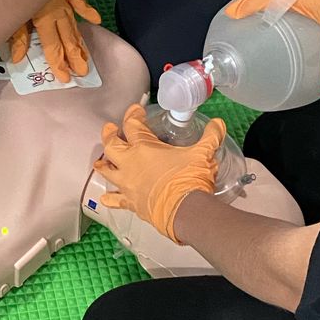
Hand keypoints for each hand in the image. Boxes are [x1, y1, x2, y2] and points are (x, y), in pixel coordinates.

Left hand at [0, 0, 100, 82]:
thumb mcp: (9, 11)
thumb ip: (17, 35)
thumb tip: (18, 58)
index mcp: (42, 16)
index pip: (52, 45)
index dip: (58, 62)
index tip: (66, 77)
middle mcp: (55, 9)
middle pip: (66, 36)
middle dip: (74, 55)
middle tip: (83, 71)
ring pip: (72, 23)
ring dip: (78, 39)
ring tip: (86, 54)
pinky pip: (76, 0)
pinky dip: (85, 9)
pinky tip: (95, 19)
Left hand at [94, 105, 227, 242]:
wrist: (185, 210)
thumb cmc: (190, 178)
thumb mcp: (203, 154)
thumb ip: (210, 137)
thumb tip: (219, 123)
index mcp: (145, 147)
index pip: (132, 125)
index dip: (133, 114)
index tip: (136, 110)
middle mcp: (131, 163)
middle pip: (112, 145)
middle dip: (109, 134)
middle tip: (110, 128)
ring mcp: (128, 184)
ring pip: (107, 171)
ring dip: (103, 164)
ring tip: (101, 161)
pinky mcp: (131, 202)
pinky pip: (116, 200)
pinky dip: (110, 199)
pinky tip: (105, 198)